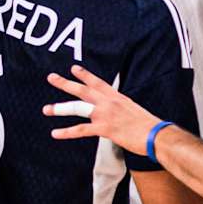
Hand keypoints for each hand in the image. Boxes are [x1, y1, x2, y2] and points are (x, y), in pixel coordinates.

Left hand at [43, 66, 162, 152]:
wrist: (156, 135)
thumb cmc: (148, 125)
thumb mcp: (133, 109)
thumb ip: (120, 108)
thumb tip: (115, 112)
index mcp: (117, 96)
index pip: (97, 82)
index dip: (84, 75)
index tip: (73, 68)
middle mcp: (108, 102)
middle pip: (82, 90)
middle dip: (65, 83)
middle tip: (51, 78)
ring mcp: (105, 114)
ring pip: (77, 108)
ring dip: (60, 108)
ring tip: (46, 109)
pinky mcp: (104, 129)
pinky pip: (80, 130)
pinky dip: (66, 132)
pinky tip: (55, 133)